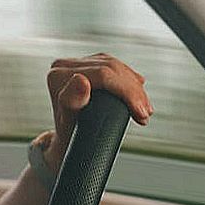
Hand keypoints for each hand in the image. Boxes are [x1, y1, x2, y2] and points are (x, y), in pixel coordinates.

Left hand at [44, 53, 152, 171]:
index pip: (102, 75)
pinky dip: (129, 80)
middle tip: (146, 114)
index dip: (126, 91)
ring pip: (115, 66)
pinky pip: (115, 67)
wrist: (67, 140)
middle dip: (134, 91)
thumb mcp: (69, 123)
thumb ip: (71, 101)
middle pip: (110, 68)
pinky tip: (139, 87)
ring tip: (145, 109)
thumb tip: (81, 80)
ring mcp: (76, 64)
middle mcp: (64, 66)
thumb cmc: (67, 136)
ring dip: (135, 87)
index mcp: (58, 76)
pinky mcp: (88, 65)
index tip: (141, 112)